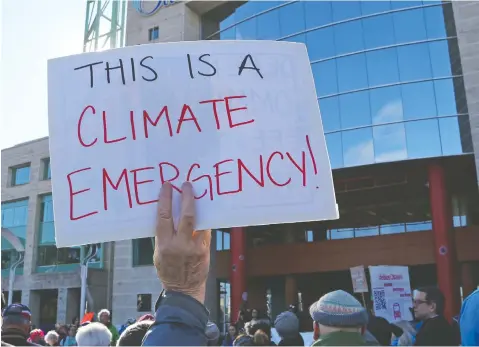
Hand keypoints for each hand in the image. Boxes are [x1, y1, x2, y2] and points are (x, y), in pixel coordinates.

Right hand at [153, 181, 210, 303]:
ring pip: (198, 221)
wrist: (184, 289)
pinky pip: (205, 229)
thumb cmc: (168, 270)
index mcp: (164, 244)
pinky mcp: (205, 248)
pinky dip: (204, 219)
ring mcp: (194, 246)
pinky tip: (205, 210)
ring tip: (197, 193)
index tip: (167, 186)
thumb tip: (167, 213)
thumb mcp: (158, 253)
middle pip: (186, 215)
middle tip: (186, 185)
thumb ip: (163, 234)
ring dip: (197, 205)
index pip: (164, 216)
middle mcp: (180, 244)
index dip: (165, 199)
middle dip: (187, 197)